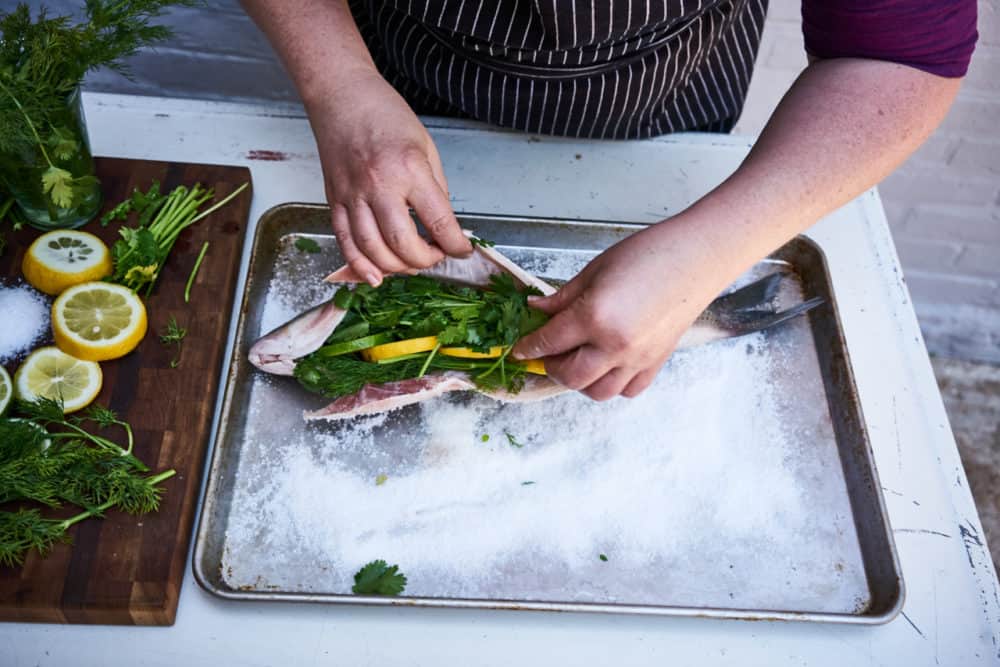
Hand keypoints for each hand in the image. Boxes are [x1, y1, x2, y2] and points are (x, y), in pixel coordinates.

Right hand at [308, 69, 471, 283]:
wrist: (341, 95)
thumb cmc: (386, 115)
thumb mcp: (426, 147)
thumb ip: (435, 190)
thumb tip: (443, 226)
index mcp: (410, 169)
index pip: (439, 222)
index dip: (455, 245)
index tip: (462, 250)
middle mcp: (379, 185)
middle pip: (403, 244)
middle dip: (425, 260)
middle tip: (435, 255)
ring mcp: (352, 195)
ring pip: (373, 250)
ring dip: (396, 267)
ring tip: (411, 263)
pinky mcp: (334, 200)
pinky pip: (346, 243)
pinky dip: (361, 266)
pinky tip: (376, 277)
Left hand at [512, 220, 726, 399]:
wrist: (696, 257)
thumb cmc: (649, 254)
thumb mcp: (596, 270)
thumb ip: (563, 297)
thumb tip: (537, 310)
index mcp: (595, 317)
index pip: (549, 342)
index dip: (529, 347)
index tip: (520, 349)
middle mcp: (615, 345)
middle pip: (570, 376)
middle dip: (551, 368)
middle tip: (547, 354)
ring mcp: (638, 358)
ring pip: (598, 392)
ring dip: (580, 381)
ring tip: (576, 361)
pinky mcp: (656, 362)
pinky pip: (628, 390)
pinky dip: (612, 384)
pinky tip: (606, 365)